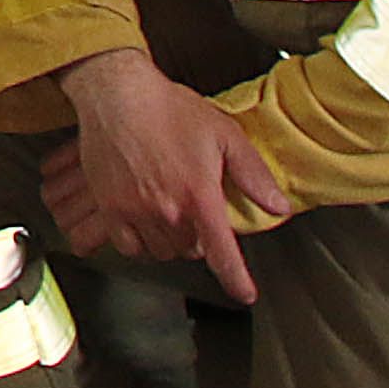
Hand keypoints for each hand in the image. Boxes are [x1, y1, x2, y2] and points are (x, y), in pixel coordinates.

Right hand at [43, 48, 287, 301]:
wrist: (118, 93)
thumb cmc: (171, 109)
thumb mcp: (224, 135)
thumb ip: (253, 175)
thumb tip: (279, 207)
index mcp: (200, 195)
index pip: (222, 252)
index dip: (236, 279)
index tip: (245, 294)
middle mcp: (167, 210)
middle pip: (191, 251)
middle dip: (199, 239)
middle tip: (196, 214)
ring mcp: (135, 211)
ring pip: (160, 250)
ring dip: (171, 241)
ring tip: (171, 215)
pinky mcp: (109, 207)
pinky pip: (129, 245)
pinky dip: (140, 241)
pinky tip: (145, 222)